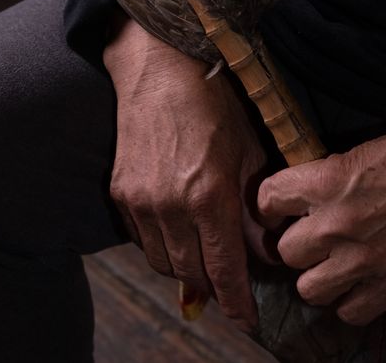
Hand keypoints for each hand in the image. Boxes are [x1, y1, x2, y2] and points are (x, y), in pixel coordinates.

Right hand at [103, 11, 271, 332]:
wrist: (159, 67)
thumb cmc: (212, 101)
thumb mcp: (247, 148)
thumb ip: (254, 204)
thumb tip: (264, 249)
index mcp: (209, 194)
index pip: (224, 268)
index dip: (237, 301)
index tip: (246, 319)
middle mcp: (171, 206)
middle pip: (192, 273)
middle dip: (214, 285)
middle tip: (232, 283)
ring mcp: (140, 202)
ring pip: (164, 263)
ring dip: (187, 269)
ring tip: (206, 259)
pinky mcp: (120, 193)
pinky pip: (142, 240)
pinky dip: (162, 246)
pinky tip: (179, 232)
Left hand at [258, 123, 385, 325]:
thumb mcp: (369, 146)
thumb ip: (331, 171)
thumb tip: (306, 189)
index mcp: (330, 180)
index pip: (269, 198)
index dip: (270, 201)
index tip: (277, 205)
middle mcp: (339, 225)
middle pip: (285, 250)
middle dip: (295, 239)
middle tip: (312, 231)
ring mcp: (364, 262)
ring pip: (308, 288)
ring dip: (317, 273)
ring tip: (333, 258)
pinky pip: (348, 312)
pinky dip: (350, 299)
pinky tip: (360, 278)